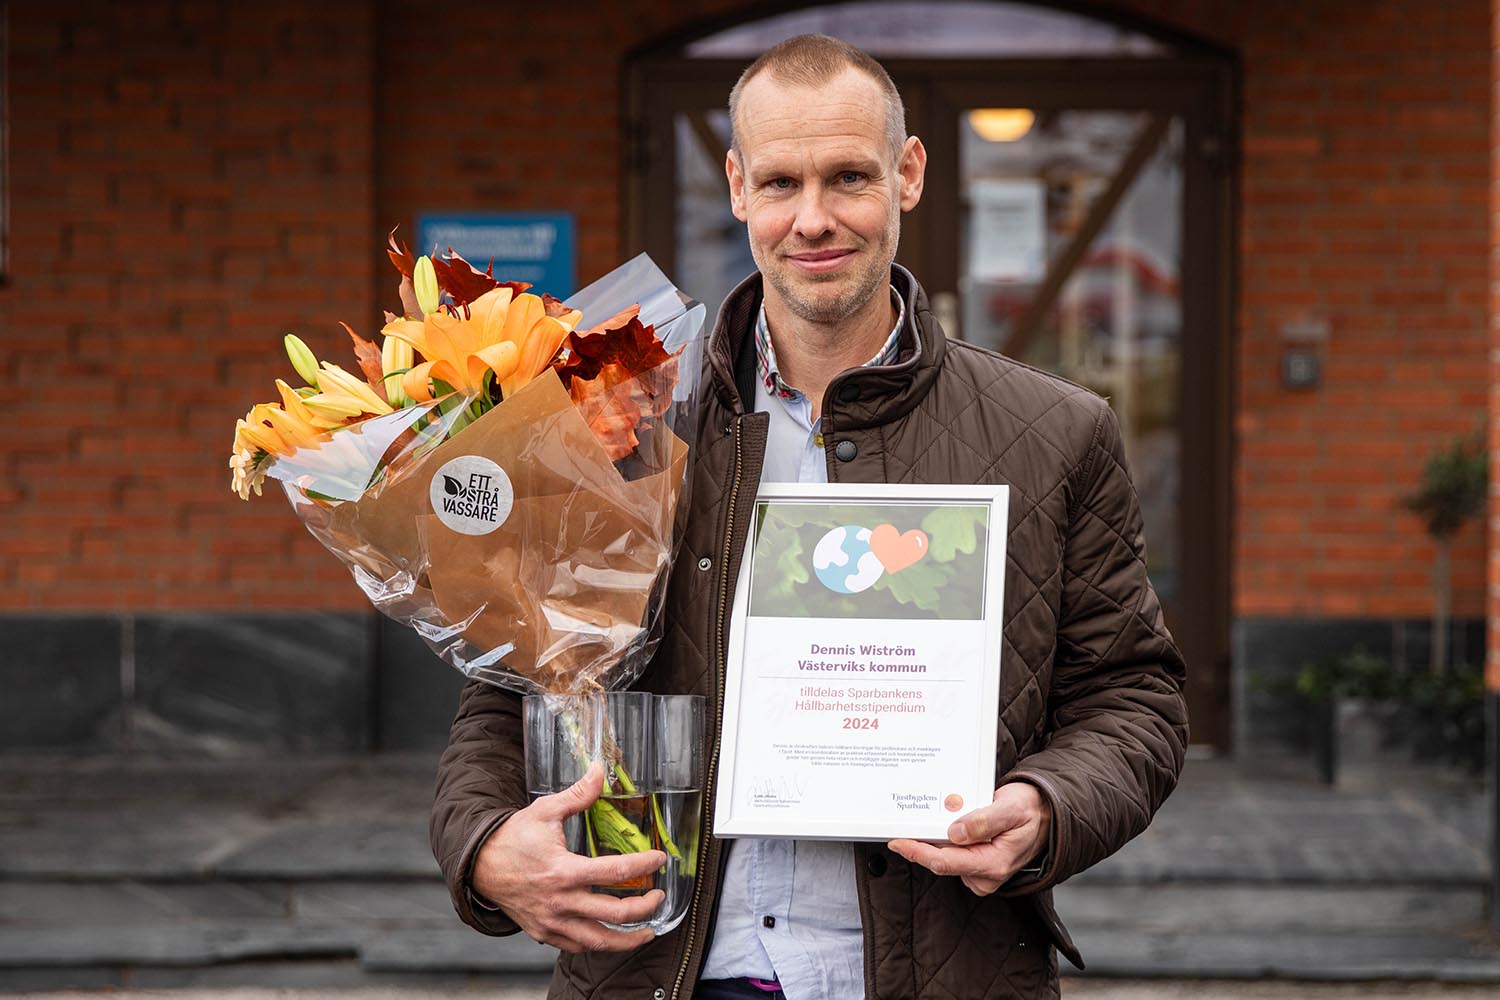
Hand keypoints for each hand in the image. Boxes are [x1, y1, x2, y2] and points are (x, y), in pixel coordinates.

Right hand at [470, 762, 666, 951]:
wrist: (480, 865)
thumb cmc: (513, 837)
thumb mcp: (545, 811)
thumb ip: (578, 794)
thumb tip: (600, 771)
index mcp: (563, 870)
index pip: (615, 871)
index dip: (644, 865)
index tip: (659, 859)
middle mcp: (560, 901)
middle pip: (614, 913)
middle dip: (644, 907)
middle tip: (658, 896)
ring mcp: (552, 921)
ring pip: (598, 941)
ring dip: (627, 939)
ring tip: (646, 931)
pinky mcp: (544, 932)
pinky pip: (577, 946)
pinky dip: (598, 944)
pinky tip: (612, 935)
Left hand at [888, 782, 1050, 895]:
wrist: (1046, 815)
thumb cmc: (1030, 809)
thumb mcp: (1011, 808)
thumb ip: (984, 820)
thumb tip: (955, 832)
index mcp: (994, 863)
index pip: (945, 862)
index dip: (918, 852)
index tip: (897, 841)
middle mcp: (986, 874)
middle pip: (940, 861)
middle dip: (919, 843)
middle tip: (901, 823)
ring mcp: (981, 873)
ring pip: (944, 858)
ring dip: (931, 840)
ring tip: (925, 818)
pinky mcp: (977, 866)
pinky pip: (951, 855)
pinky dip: (942, 840)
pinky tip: (939, 825)